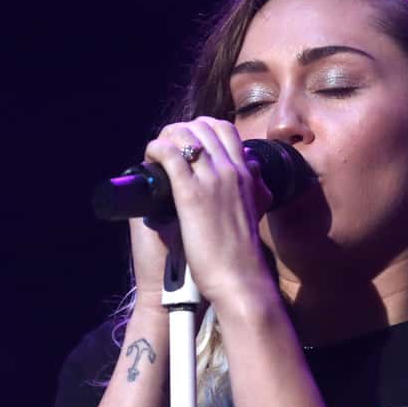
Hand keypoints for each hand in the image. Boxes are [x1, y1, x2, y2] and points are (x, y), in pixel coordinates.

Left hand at [130, 117, 274, 312]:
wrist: (239, 279)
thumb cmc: (242, 253)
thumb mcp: (256, 211)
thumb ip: (255, 189)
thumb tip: (253, 173)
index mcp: (246, 175)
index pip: (226, 130)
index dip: (202, 128)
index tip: (188, 141)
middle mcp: (231, 171)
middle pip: (204, 127)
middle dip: (181, 129)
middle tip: (167, 145)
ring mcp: (211, 181)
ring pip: (186, 135)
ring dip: (167, 136)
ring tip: (156, 150)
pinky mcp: (190, 195)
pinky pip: (170, 155)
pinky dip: (157, 148)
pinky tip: (151, 156)